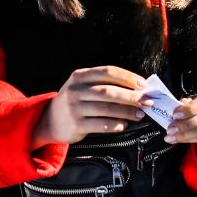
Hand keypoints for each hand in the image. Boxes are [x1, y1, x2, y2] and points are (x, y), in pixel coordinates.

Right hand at [32, 66, 146, 147]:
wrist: (50, 120)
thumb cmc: (75, 101)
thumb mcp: (83, 86)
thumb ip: (104, 84)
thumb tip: (137, 89)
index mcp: (80, 76)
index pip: (108, 72)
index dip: (127, 78)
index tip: (143, 85)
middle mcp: (76, 90)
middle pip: (108, 91)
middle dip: (131, 96)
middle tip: (146, 101)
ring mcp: (75, 108)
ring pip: (106, 109)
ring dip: (127, 112)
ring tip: (140, 114)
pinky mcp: (76, 125)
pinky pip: (101, 125)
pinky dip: (115, 125)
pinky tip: (124, 125)